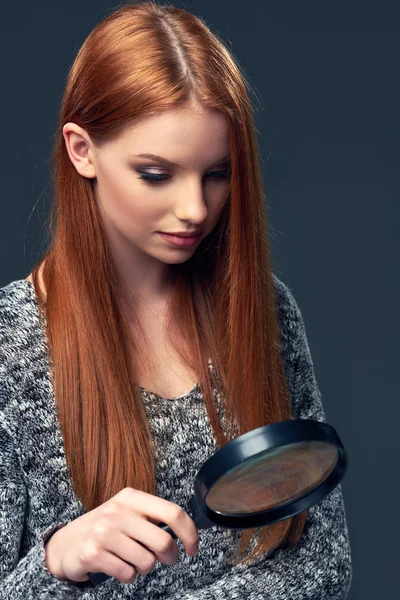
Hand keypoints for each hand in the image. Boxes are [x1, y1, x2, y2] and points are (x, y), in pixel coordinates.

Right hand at [45, 487, 198, 584]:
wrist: (65, 544)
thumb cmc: (105, 529)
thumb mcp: (127, 513)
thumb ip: (152, 519)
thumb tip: (184, 534)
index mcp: (131, 497)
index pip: (172, 512)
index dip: (189, 533)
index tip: (193, 548)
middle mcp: (118, 511)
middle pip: (163, 541)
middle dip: (169, 557)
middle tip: (165, 560)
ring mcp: (104, 532)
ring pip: (146, 562)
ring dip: (144, 568)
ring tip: (131, 560)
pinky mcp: (93, 553)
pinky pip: (127, 574)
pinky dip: (127, 576)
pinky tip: (117, 567)